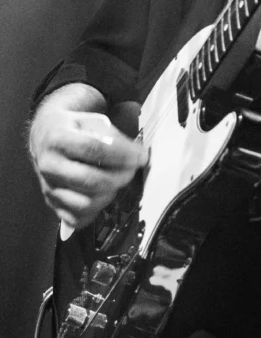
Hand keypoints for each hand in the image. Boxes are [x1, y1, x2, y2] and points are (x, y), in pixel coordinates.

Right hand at [29, 85, 147, 232]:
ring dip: (110, 194)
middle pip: (90, 180)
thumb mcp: (89, 118)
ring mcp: (48, 188)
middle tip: (132, 169)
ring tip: (119, 180)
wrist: (43, 137)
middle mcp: (49, 166)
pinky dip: (96, 210)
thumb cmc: (72, 126)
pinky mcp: (51, 204)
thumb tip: (134, 152)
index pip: (94, 149)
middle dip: (120, 177)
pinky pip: (77, 218)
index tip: (140, 156)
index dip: (122, 154)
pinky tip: (105, 194)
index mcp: (57, 139)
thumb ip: (111, 134)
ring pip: (85, 203)